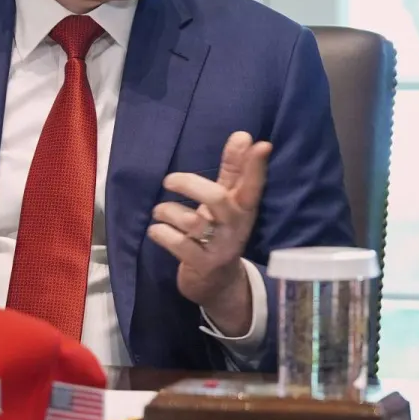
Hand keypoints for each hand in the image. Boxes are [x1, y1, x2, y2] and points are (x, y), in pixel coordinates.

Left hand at [147, 131, 271, 333]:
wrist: (217, 283)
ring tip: (158, 212)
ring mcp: (220, 248)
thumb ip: (234, 170)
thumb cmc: (219, 232)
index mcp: (243, 209)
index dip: (256, 166)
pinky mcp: (202, 265)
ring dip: (168, 212)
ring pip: (193, 222)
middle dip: (190, 184)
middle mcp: (235, 227)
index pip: (253, 185)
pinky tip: (156, 230)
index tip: (261, 144)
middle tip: (169, 181)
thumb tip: (243, 136)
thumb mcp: (227, 202)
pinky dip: (162, 233)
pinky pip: (178, 244)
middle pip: (217, 199)